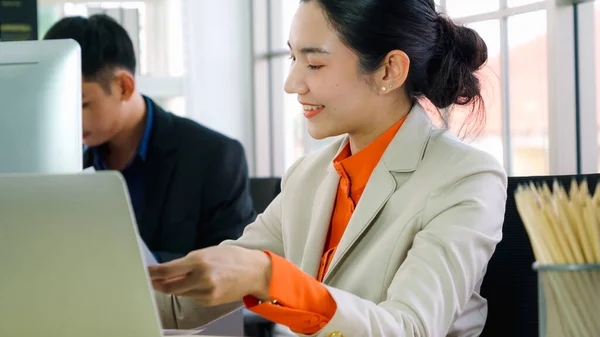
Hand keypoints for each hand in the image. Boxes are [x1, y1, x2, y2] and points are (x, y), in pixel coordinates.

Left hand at [148, 245, 271, 305]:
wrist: (254, 271)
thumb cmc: (231, 258)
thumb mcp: (208, 252)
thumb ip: (187, 262)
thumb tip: (167, 272)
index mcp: (199, 261)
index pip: (167, 270)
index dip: (152, 273)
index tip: (144, 273)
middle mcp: (201, 278)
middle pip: (169, 286)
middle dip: (159, 284)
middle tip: (151, 281)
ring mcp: (206, 292)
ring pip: (181, 292)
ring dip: (177, 286)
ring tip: (185, 278)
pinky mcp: (210, 301)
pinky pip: (192, 297)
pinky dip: (191, 291)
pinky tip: (200, 284)